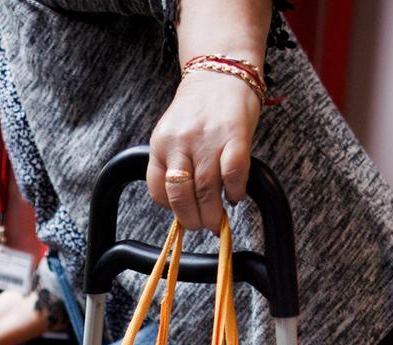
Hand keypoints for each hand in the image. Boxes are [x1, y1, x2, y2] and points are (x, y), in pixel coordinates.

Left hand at [146, 71, 260, 230]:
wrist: (222, 70)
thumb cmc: (199, 111)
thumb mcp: (174, 135)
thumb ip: (174, 165)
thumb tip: (185, 206)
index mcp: (161, 144)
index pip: (157, 190)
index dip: (171, 209)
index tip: (184, 215)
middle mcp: (181, 142)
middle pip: (181, 196)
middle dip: (192, 220)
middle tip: (203, 225)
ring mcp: (207, 139)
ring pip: (205, 191)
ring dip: (213, 214)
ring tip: (218, 220)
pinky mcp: (235, 136)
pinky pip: (233, 174)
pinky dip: (234, 192)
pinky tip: (235, 196)